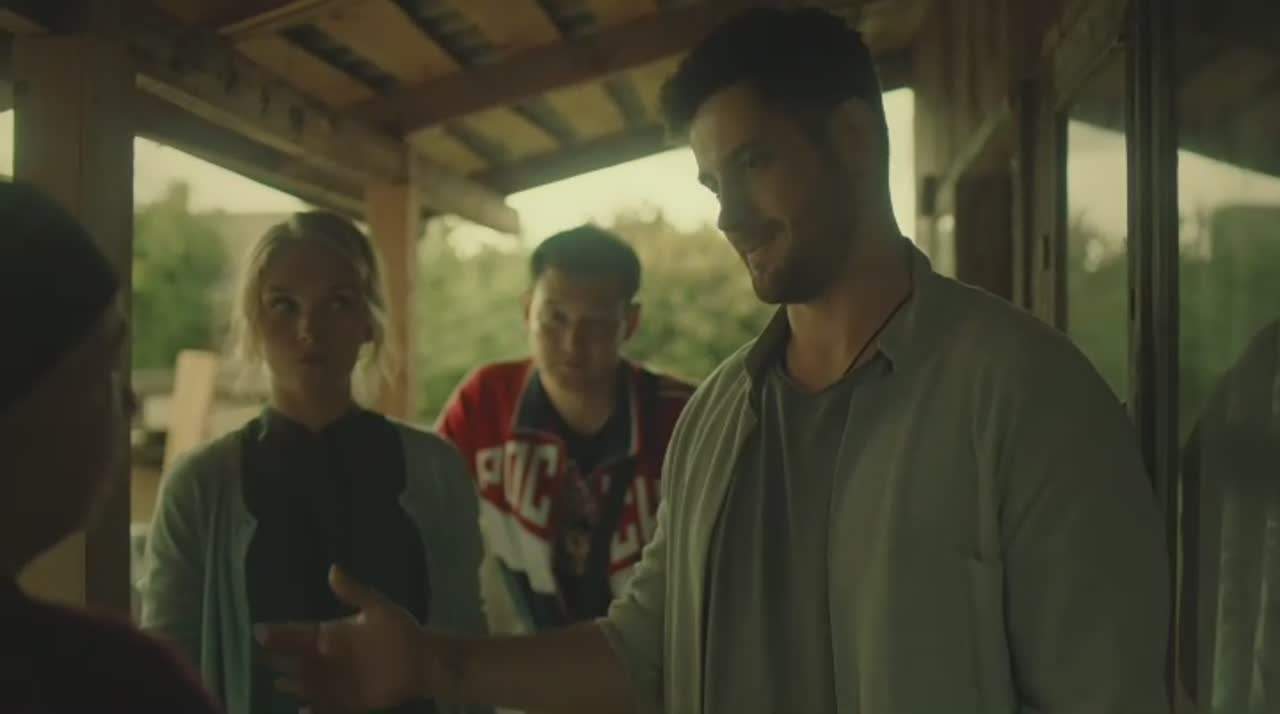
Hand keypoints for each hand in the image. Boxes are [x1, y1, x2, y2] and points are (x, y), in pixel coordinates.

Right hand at [256, 564, 428, 711]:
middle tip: (259, 659)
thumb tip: (332, 568)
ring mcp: (335, 682)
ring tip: (280, 684)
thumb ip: (354, 592)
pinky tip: (303, 711)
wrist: (424, 660)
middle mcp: (327, 660)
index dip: (278, 633)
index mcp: (330, 636)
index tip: (258, 631)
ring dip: (293, 686)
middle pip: (295, 661)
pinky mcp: (348, 703)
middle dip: (277, 661)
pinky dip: (314, 711)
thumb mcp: (378, 608)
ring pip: (305, 686)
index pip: (298, 634)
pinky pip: (326, 709)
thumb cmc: (401, 630)